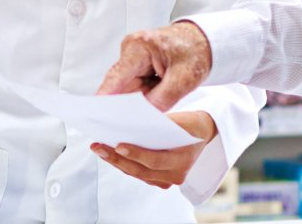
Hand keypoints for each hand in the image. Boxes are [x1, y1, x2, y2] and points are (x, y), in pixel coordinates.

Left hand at [90, 111, 216, 188]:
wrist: (202, 134)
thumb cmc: (190, 125)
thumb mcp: (181, 120)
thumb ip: (160, 125)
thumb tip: (132, 125)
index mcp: (182, 160)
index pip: (155, 160)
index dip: (136, 154)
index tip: (118, 145)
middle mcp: (175, 174)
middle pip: (141, 170)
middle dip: (117, 158)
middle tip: (98, 146)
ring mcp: (167, 180)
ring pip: (137, 173)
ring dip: (116, 161)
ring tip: (99, 149)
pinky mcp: (160, 179)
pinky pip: (139, 174)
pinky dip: (124, 164)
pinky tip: (110, 154)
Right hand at [97, 21, 212, 109]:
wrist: (203, 40)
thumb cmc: (195, 51)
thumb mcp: (184, 79)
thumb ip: (162, 99)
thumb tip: (143, 116)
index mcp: (139, 47)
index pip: (116, 77)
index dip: (105, 98)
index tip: (98, 115)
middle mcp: (131, 49)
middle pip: (120, 85)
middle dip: (128, 103)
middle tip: (137, 119)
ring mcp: (132, 55)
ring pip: (128, 87)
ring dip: (140, 98)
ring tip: (158, 100)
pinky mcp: (137, 63)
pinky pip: (135, 85)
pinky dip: (144, 93)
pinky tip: (157, 95)